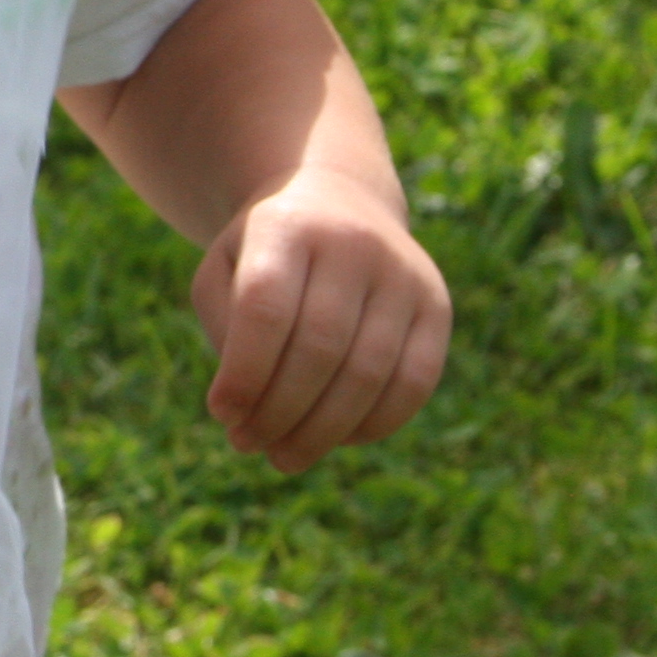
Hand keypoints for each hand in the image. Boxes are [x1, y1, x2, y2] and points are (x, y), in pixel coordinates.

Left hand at [190, 164, 450, 474]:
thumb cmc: (265, 253)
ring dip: (322, 430)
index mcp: (287, 226)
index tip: (220, 414)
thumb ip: (226, 329)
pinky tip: (336, 438)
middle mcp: (353, 243)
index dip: (243, 372)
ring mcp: (404, 272)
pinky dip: (373, 424)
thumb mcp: (223, 270)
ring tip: (283, 455)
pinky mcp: (436, 304)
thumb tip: (246, 407)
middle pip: (320, 347)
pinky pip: (414, 382)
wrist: (337, 200)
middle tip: (247, 444)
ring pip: (368, 373)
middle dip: (279, 411)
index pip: (266, 308)